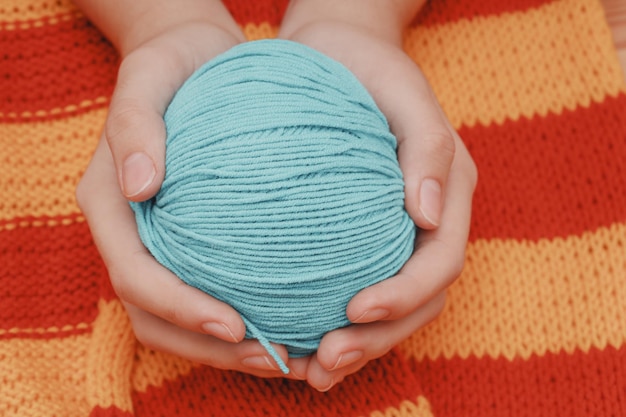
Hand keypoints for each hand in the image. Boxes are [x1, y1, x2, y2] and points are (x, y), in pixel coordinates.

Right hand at [76, 1, 302, 378]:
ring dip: (230, 346)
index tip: (235, 325)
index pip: (135, 277)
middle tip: (272, 356)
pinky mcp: (194, 237)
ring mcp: (161, 240)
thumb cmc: (167, 65)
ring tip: (289, 353)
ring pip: (183, 316)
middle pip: (156, 316)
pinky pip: (214, 287)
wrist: (187, 57)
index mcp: (109, 207)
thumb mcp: (147, 80)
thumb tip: (140, 188)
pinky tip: (292, 316)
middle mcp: (131, 234)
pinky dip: (248, 312)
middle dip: (209, 347)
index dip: (180, 309)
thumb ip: (135, 128)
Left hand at [279, 1, 477, 390]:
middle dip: (378, 338)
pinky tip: (298, 336)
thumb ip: (428, 147)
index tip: (357, 310)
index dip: (406, 295)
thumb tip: (430, 215)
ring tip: (312, 368)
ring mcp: (396, 232)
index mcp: (451, 193)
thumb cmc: (368, 65)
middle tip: (326, 360)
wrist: (336, 51)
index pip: (441, 260)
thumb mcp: (401, 89)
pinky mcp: (362, 234)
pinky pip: (354, 283)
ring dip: (357, 344)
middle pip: (419, 300)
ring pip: (391, 306)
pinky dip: (332, 319)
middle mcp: (429, 221)